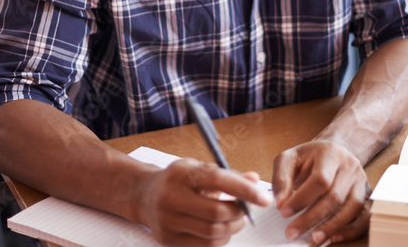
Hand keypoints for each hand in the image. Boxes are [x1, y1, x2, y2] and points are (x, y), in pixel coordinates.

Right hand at [134, 158, 271, 245]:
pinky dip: (219, 240)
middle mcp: (171, 197)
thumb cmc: (177, 180)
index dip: (245, 190)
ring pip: (212, 233)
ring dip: (231, 228)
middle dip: (239, 213)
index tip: (264, 198)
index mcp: (181, 173)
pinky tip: (220, 230)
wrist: (143, 195)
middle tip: (246, 210)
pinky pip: (203, 246)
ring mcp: (167, 221)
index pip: (218, 180)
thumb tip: (255, 180)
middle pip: (216, 213)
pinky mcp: (167, 239)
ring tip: (235, 220)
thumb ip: (228, 175)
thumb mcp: (198, 168)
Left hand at [272, 141, 370, 244]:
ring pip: (352, 208)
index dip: (302, 199)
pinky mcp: (366, 195)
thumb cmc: (308, 157)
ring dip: (331, 227)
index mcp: (330, 153)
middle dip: (312, 218)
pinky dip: (351, 230)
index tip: (284, 212)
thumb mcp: (289, 159)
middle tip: (293, 232)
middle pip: (335, 197)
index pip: (320, 179)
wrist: (332, 151)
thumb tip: (281, 203)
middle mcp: (350, 166)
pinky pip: (365, 216)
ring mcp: (361, 181)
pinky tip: (334, 238)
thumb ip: (281, 178)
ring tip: (313, 239)